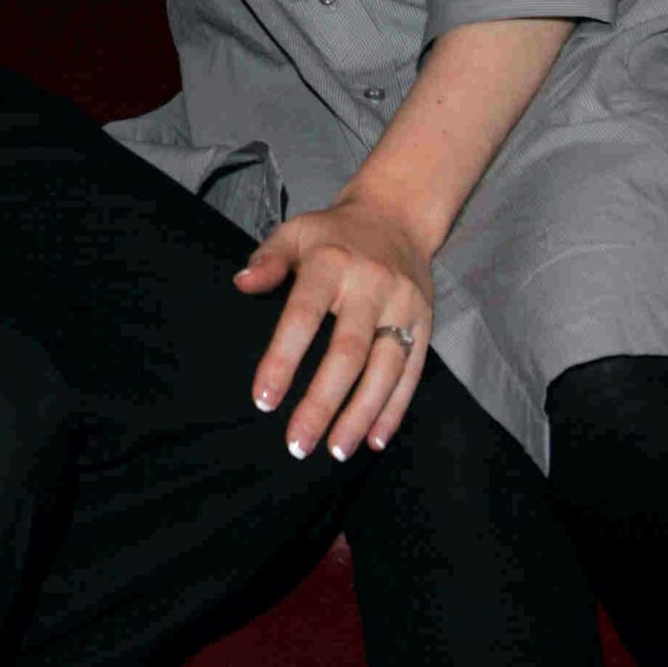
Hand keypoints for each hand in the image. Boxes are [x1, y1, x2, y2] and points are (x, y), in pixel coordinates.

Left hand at [234, 198, 432, 461]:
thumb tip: (242, 284)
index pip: (304, 315)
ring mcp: (403, 305)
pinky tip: (374, 440)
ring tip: (336, 450)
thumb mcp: (295, 232)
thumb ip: (269, 259)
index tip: (263, 400)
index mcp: (331, 262)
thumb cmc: (332, 234)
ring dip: (361, 414)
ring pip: (385, 369)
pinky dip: (394, 409)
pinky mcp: (426, 322)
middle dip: (322, 402)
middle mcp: (371, 284)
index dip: (283, 358)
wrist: (396, 215)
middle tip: (298, 444)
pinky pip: (412, 373)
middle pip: (348, 352)